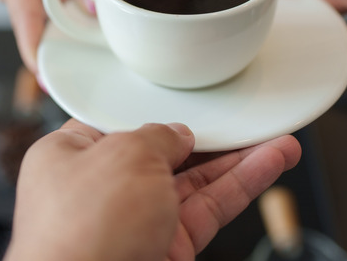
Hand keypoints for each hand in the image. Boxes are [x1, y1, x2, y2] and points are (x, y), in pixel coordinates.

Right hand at [0, 0, 96, 73]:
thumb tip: (90, 6)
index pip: (23, 14)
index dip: (32, 47)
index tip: (43, 75)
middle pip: (29, 26)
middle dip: (54, 43)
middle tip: (83, 53)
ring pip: (37, 23)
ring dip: (61, 26)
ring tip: (83, 10)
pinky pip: (42, 16)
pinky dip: (59, 17)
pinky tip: (74, 5)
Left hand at [5, 120, 300, 260]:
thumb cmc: (83, 231)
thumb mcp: (124, 155)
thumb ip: (157, 136)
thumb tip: (178, 135)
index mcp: (69, 155)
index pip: (118, 123)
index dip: (156, 111)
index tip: (189, 101)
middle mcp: (101, 189)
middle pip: (163, 152)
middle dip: (208, 135)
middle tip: (245, 117)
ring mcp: (135, 221)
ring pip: (195, 181)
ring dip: (238, 159)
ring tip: (276, 139)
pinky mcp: (166, 247)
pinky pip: (210, 207)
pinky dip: (242, 185)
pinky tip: (270, 162)